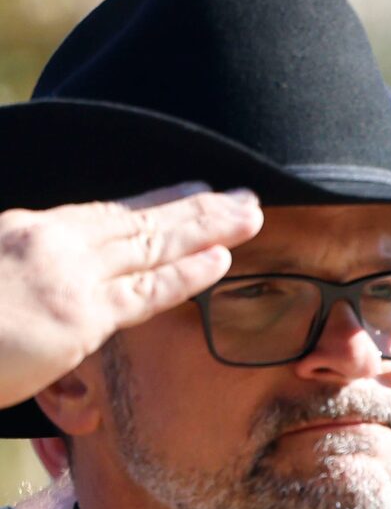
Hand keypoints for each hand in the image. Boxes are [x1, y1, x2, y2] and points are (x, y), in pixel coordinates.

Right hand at [0, 185, 263, 407]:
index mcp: (21, 234)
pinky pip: (145, 292)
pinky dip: (186, 274)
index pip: (99, 216)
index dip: (151, 205)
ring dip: (205, 226)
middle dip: (193, 206)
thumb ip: (24, 283)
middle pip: (135, 220)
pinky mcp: (76, 316)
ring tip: (250, 213)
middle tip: (243, 195)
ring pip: (149, 244)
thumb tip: (44, 299)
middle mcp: (45, 242)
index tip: (189, 192)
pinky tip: (221, 260)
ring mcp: (64, 276)